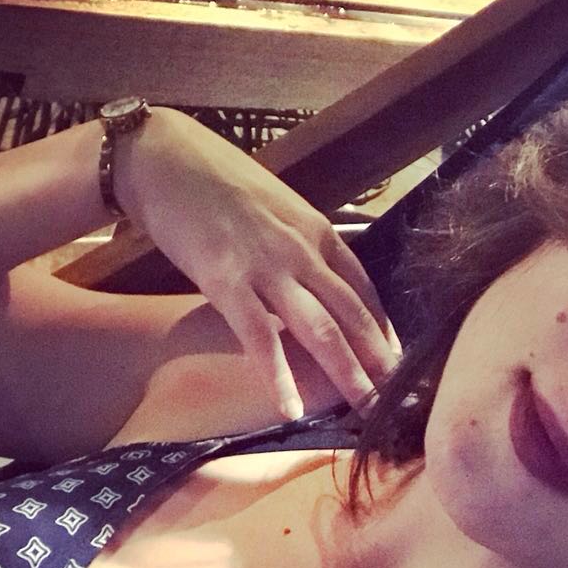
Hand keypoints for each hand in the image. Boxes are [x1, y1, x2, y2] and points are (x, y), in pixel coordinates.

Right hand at [122, 108, 402, 419]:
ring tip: (368, 411)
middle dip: (381, 362)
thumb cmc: (216, 179)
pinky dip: (277, 376)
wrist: (164, 155)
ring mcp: (267, 267)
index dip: (384, 330)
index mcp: (318, 232)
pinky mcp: (226, 281)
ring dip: (348, 374)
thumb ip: (300, 244)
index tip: (399, 364)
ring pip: (320, 329)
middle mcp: (302, 251)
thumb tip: (313, 278)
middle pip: (354, 315)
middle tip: (403, 401)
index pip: (364, 289)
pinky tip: (291, 410)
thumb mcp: (277, 207)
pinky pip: (259, 337)